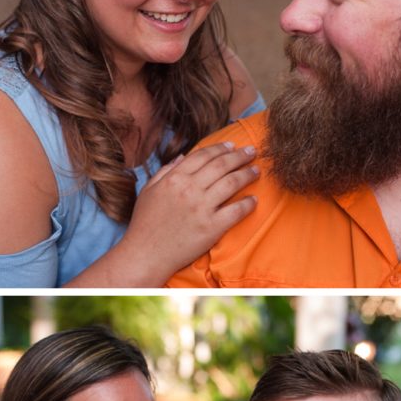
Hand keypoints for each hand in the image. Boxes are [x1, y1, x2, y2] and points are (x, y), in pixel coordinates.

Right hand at [124, 142, 258, 279]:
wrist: (145, 254)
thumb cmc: (144, 224)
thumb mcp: (148, 192)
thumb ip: (164, 172)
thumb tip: (181, 157)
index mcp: (174, 178)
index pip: (203, 155)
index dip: (220, 148)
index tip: (232, 145)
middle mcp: (189, 189)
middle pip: (221, 165)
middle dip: (240, 156)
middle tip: (252, 151)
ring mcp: (201, 208)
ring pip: (232, 183)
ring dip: (247, 174)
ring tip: (256, 171)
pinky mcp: (211, 228)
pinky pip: (236, 211)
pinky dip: (248, 204)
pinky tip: (254, 200)